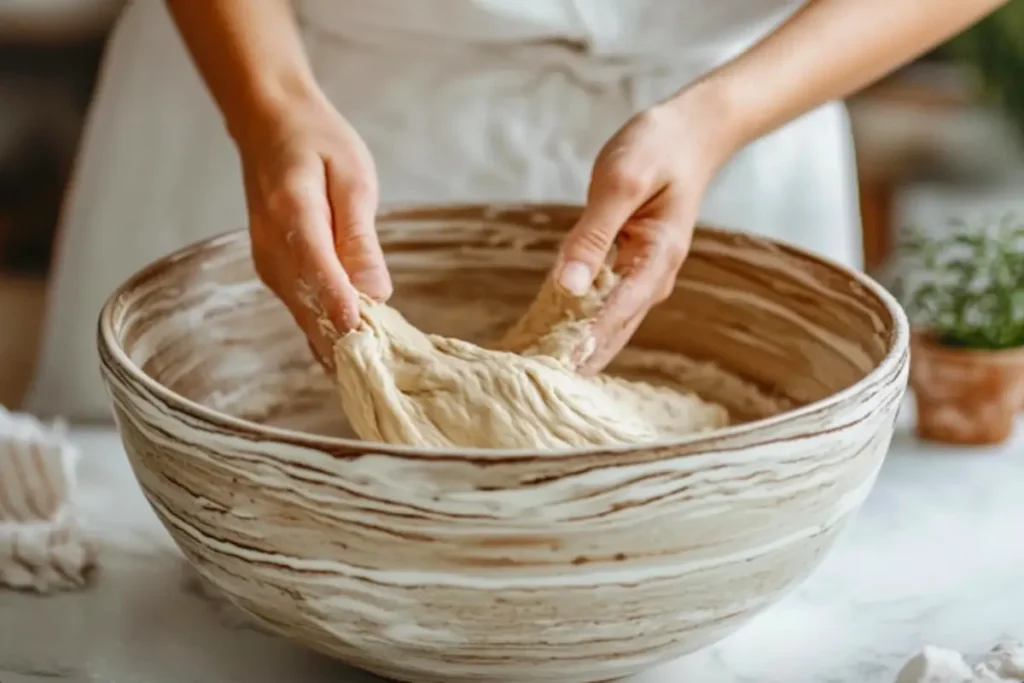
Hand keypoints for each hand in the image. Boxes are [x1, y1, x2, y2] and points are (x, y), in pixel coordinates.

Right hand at [237, 93, 390, 367]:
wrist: (269, 127)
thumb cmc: (318, 144)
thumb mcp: (352, 178)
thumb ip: (359, 237)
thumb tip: (375, 292)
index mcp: (292, 213)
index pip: (316, 268)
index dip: (338, 304)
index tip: (361, 335)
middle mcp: (272, 249)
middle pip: (309, 306)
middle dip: (348, 340)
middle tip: (388, 375)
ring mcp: (269, 267)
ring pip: (306, 317)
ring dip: (340, 344)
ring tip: (380, 376)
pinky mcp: (276, 277)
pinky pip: (303, 312)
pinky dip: (328, 332)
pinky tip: (357, 355)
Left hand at [554, 87, 735, 373]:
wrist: (691, 134)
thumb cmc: (657, 149)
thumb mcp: (620, 182)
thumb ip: (592, 235)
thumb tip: (568, 286)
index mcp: (655, 263)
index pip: (611, 320)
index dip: (577, 350)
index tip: (544, 380)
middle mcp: (652, 281)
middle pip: (608, 336)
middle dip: (571, 362)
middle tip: (527, 392)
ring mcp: (642, 280)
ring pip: (604, 328)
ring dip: (571, 351)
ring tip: (529, 377)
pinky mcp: (628, 271)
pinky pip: (600, 308)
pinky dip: (575, 325)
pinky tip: (545, 340)